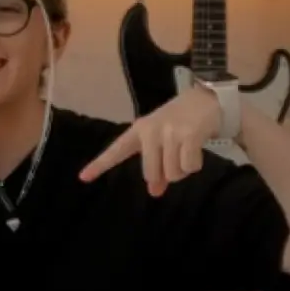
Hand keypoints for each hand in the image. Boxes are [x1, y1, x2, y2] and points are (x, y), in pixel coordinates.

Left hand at [79, 86, 221, 196]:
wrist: (206, 98)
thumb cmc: (180, 122)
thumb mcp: (162, 140)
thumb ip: (156, 165)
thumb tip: (155, 192)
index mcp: (138, 130)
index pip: (116, 150)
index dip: (99, 165)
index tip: (83, 178)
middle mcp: (150, 131)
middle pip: (150, 173)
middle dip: (165, 176)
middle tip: (176, 159)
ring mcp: (169, 132)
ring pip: (172, 174)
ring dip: (183, 170)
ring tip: (187, 151)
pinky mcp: (189, 135)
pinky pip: (189, 167)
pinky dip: (195, 165)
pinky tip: (196, 149)